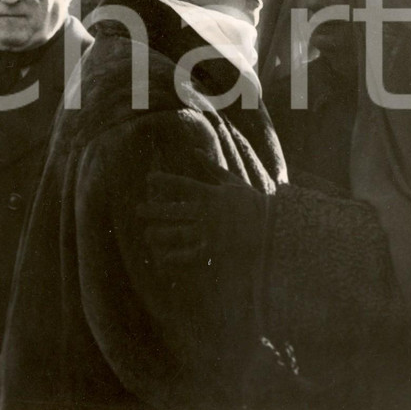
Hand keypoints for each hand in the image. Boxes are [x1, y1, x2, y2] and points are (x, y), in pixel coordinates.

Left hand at [138, 170, 266, 268]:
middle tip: (137, 211)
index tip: (149, 179)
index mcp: (212, 195)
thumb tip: (195, 150)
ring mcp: (210, 233)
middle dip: (154, 211)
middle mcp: (207, 213)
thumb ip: (212, 167)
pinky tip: (162, 259)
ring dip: (161, 234)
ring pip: (178, 234)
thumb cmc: (252, 202)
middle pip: (174, 211)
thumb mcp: (232, 181)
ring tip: (147, 235)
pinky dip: (175, 257)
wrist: (273, 228)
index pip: (183, 185)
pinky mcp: (214, 251)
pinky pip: (190, 256)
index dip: (165, 181)